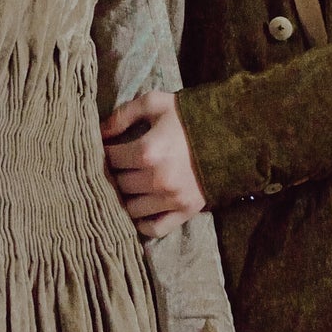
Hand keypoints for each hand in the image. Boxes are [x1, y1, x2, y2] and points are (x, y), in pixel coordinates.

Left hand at [102, 90, 206, 235]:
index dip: (104, 153)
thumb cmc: (189, 117)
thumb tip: (99, 132)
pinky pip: (154, 228)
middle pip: (118, 184)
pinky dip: (143, 222)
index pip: (110, 159)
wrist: (232, 134)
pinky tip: (140, 209)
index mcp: (147, 151)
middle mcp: (157, 180)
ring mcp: (172, 199)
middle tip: (115, 168)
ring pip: (131, 209)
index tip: (105, 150)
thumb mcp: (155, 104)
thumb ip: (123, 115)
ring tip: (127, 187)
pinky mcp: (185, 212)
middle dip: (113, 175)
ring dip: (125, 198)